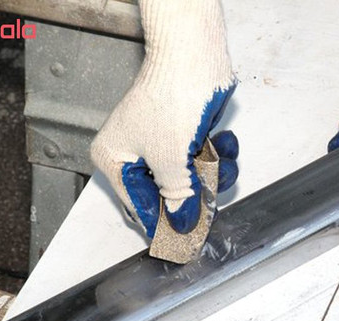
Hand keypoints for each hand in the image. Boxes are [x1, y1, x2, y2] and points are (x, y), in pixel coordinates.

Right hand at [91, 0, 237, 238]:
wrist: (196, 56)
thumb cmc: (171, 97)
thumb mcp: (172, 160)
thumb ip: (178, 197)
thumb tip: (182, 223)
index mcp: (115, 159)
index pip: (139, 206)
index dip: (164, 226)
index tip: (184, 245)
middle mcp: (135, 152)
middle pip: (170, 194)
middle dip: (196, 191)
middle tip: (210, 193)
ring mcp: (163, 142)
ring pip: (192, 178)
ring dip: (213, 171)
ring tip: (218, 157)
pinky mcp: (187, 133)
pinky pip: (204, 158)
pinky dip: (218, 153)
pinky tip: (223, 141)